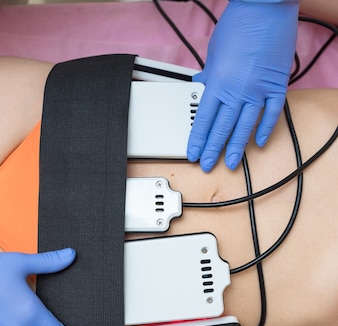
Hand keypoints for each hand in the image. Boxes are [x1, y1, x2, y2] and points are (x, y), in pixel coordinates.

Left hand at [187, 0, 298, 171]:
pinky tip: (258, 141)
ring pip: (245, 125)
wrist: (265, 8)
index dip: (197, 140)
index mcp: (217, 82)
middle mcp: (237, 89)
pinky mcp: (277, 84)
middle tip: (208, 164)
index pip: (203, 120)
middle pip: (222, 127)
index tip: (193, 153)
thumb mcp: (213, 52)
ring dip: (237, 146)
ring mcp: (259, 89)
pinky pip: (272, 112)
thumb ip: (209, 73)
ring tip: (232, 162)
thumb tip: (203, 84)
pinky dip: (265, 128)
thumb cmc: (238, 25)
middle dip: (213, 149)